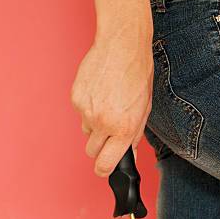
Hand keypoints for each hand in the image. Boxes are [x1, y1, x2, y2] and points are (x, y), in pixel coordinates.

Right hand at [71, 32, 152, 175]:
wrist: (122, 48)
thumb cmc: (138, 78)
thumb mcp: (144, 112)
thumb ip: (134, 136)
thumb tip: (128, 155)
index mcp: (123, 130)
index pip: (105, 164)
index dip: (104, 169)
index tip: (105, 169)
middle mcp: (102, 123)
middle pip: (92, 150)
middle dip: (100, 146)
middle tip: (110, 132)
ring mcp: (86, 110)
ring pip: (86, 131)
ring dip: (95, 125)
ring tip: (108, 105)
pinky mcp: (75, 97)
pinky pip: (80, 113)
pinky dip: (89, 108)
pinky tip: (100, 93)